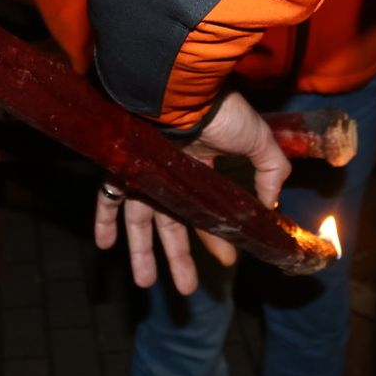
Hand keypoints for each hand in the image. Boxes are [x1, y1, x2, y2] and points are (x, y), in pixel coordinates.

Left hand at [93, 91, 288, 294]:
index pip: (205, 209)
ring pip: (140, 218)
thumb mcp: (259, 141)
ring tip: (145, 283)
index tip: (225, 261)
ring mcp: (142, 168)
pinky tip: (106, 245)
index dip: (213, 237)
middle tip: (185, 288)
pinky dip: (104, 220)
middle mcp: (168, 170)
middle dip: (178, 257)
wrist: (178, 87)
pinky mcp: (119, 165)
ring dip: (140, 252)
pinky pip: (107, 197)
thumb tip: (271, 205)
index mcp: (200, 163)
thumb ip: (271, 171)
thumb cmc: (219, 112)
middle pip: (171, 222)